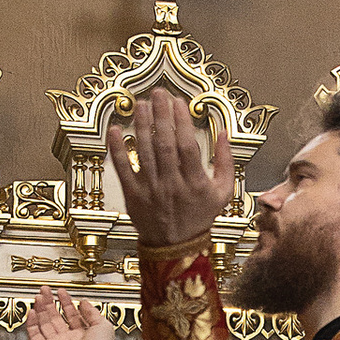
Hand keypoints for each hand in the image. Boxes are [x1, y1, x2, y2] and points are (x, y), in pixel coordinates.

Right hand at [24, 288, 112, 339]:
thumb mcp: (103, 325)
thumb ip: (92, 312)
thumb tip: (84, 302)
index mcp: (83, 335)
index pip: (72, 315)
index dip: (66, 302)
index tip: (61, 292)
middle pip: (56, 318)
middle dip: (50, 303)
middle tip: (45, 291)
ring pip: (44, 324)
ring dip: (41, 309)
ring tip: (39, 296)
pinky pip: (35, 335)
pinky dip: (32, 323)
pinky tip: (32, 311)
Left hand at [108, 90, 236, 249]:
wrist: (176, 246)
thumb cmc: (200, 216)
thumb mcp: (223, 192)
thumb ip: (225, 162)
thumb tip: (223, 133)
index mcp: (195, 183)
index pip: (188, 147)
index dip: (182, 123)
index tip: (178, 103)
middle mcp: (172, 185)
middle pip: (164, 145)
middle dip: (160, 116)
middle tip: (157, 93)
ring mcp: (150, 190)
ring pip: (144, 153)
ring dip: (141, 126)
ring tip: (140, 105)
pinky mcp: (133, 195)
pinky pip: (122, 169)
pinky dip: (117, 149)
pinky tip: (115, 130)